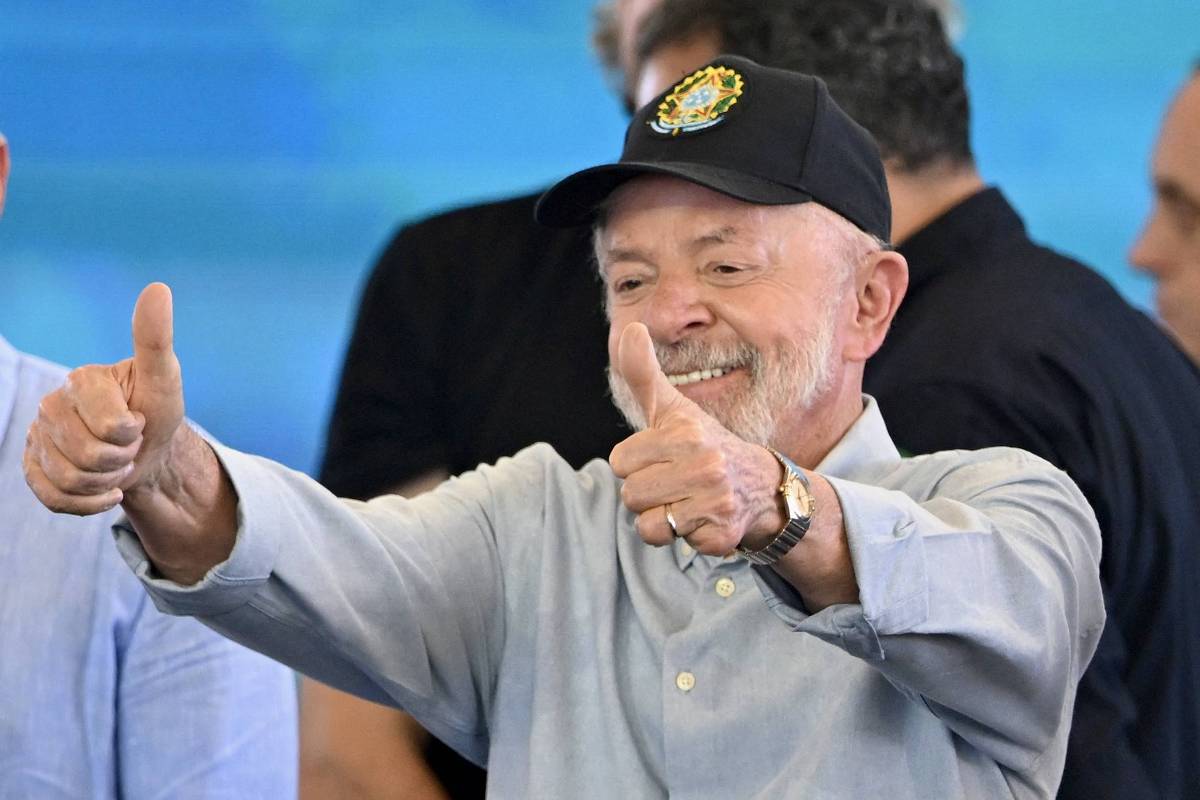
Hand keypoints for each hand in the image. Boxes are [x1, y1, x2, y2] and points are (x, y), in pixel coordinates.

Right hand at [24, 282, 184, 514]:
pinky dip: (88, 502)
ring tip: (116, 462)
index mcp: (80, 380)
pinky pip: (54, 498)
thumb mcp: (164, 378)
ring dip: (107, 481)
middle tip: (130, 444)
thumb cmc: (157, 410)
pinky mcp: (33, 468)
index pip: (111, 427)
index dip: (134, 434)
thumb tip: (158, 288)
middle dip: (122, 459)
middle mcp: (51, 405)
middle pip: (89, 457)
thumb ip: (155, 338)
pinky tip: (104, 488)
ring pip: (71, 480)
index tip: (140, 421)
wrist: (150, 452)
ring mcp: (38, 438)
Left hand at [608, 323, 783, 555]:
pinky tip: (703, 518)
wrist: (762, 485)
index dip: (637, 462)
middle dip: (648, 492)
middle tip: (676, 482)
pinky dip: (686, 536)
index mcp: (685, 434)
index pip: (620, 461)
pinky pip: (675, 543)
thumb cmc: (704, 444)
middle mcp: (704, 466)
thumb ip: (645, 373)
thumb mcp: (674, 409)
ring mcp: (714, 502)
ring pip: (648, 524)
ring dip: (662, 517)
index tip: (663, 457)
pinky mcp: (721, 535)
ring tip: (685, 500)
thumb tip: (630, 329)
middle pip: (631, 495)